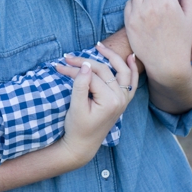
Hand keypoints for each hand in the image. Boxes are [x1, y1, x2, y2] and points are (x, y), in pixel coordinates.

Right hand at [52, 44, 137, 167]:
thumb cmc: (77, 128)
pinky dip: (132, 69)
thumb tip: (84, 64)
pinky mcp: (121, 101)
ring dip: (112, 57)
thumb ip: (81, 84)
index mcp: (110, 101)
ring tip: (99, 46)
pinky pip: (131, 83)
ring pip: (121, 71)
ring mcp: (123, 100)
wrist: (82, 146)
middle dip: (84, 62)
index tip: (59, 66)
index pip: (91, 76)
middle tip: (67, 57)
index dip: (74, 69)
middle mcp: (120, 99)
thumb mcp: (76, 107)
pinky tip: (130, 57)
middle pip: (103, 71)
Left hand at [124, 0, 191, 98]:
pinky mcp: (128, 21)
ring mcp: (138, 13)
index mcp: (169, 3)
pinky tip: (144, 13)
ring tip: (150, 2)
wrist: (166, 65)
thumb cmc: (181, 41)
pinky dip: (135, 4)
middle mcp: (152, 5)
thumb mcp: (190, 18)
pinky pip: (128, 2)